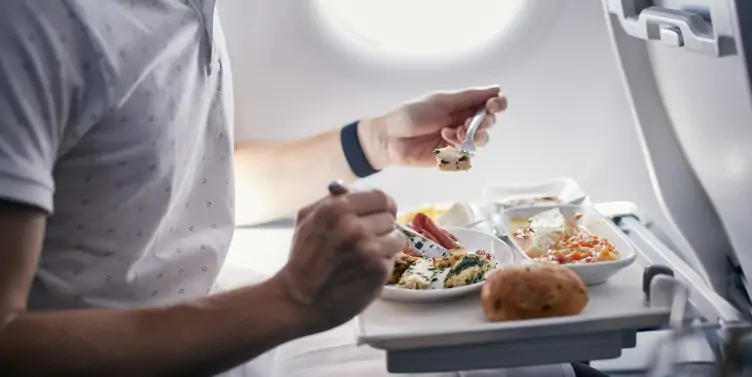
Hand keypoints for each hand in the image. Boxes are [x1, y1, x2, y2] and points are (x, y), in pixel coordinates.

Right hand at [274, 183, 406, 333]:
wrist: (300, 300)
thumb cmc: (303, 259)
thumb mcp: (307, 219)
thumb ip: (330, 200)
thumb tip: (347, 186)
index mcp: (337, 208)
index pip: (380, 197)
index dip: (382, 206)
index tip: (379, 214)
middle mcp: (355, 226)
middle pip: (389, 216)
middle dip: (381, 227)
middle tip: (367, 239)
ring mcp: (369, 248)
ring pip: (397, 237)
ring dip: (386, 245)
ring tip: (368, 254)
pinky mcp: (378, 269)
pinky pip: (393, 258)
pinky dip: (383, 263)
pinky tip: (366, 269)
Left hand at [359, 86, 507, 168]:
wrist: (390, 138)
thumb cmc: (411, 115)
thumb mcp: (441, 101)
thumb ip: (468, 97)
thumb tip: (496, 88)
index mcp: (462, 104)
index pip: (489, 103)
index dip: (498, 104)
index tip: (494, 105)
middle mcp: (463, 121)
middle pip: (489, 123)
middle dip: (485, 121)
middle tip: (470, 121)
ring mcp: (458, 139)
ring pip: (481, 140)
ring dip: (472, 135)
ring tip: (454, 131)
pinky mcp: (451, 156)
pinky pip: (466, 153)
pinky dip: (459, 146)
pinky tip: (445, 139)